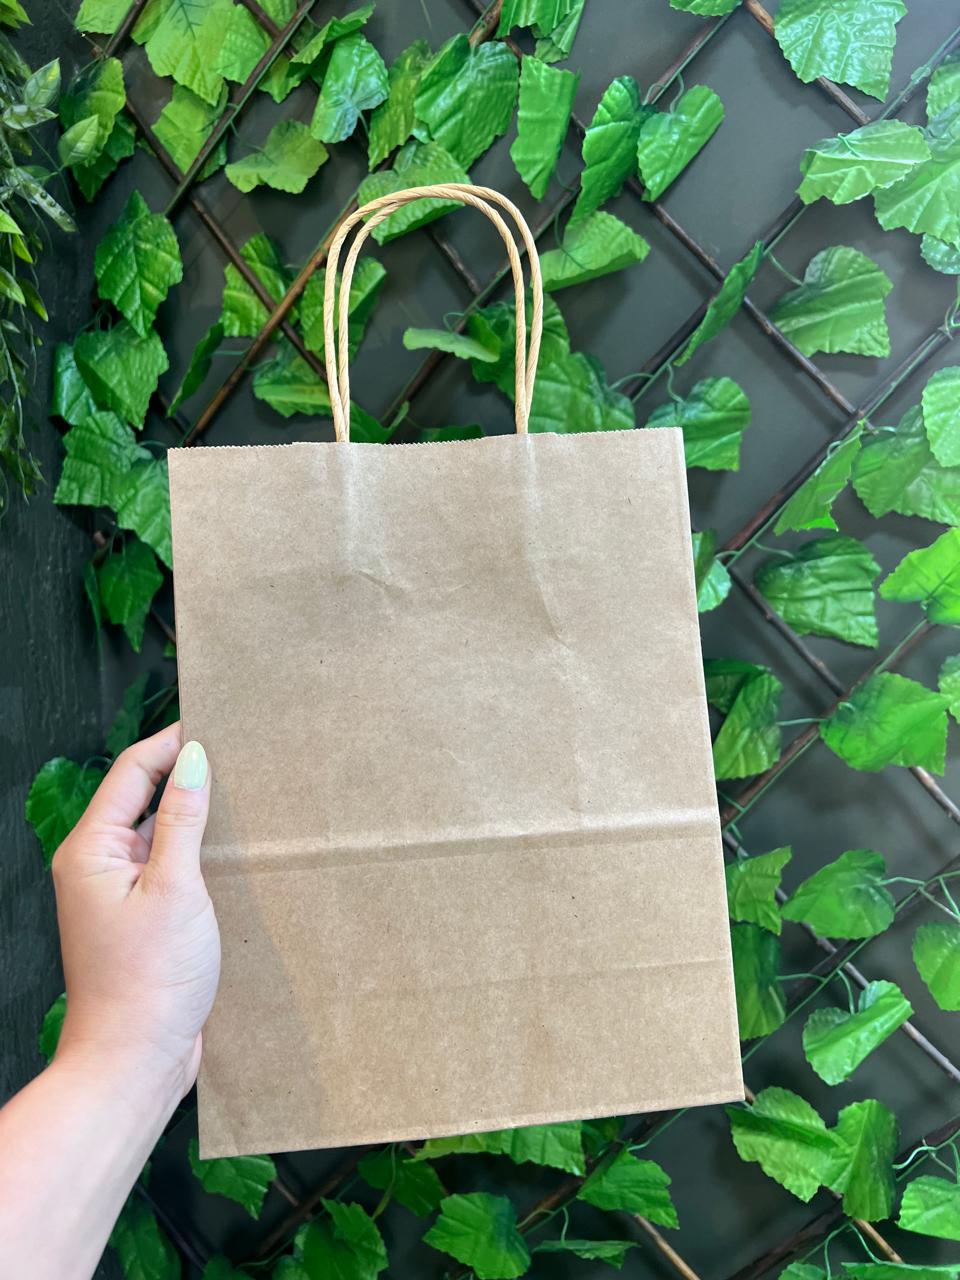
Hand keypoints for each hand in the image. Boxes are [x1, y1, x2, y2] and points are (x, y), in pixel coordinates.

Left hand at [51, 724, 219, 1109]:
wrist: (134, 1059)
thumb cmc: (148, 981)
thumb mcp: (175, 889)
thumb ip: (184, 819)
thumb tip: (194, 758)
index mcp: (91, 850)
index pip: (131, 772)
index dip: (171, 742)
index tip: (215, 723)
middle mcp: (96, 865)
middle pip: (141, 797)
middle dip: (184, 772)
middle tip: (236, 753)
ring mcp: (117, 893)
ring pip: (157, 833)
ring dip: (194, 814)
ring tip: (242, 796)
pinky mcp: (140, 918)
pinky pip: (167, 866)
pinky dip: (196, 852)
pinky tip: (232, 852)